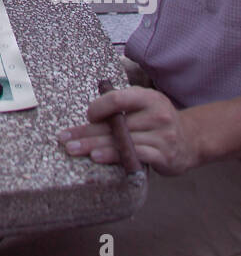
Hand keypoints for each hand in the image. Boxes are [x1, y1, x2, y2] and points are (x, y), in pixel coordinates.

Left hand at [58, 87, 201, 175]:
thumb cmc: (157, 123)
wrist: (191, 142)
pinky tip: (97, 157)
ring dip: (94, 145)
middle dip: (86, 132)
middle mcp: (157, 114)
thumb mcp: (144, 107)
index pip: (119, 98)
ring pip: (121, 141)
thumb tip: (89, 117)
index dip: (99, 107)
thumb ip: (122, 108)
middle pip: (115, 124)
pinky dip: (113, 156)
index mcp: (149, 98)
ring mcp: (162, 135)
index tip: (87, 116)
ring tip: (74, 149)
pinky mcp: (164, 155)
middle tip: (64, 138)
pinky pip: (134, 155)